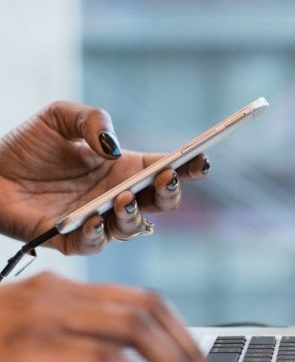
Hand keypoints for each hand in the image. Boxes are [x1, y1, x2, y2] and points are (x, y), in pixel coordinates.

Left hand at [0, 101, 209, 253]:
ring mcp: (98, 220)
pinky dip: (98, 234)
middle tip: (166, 178)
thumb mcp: (61, 116)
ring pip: (133, 228)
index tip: (201, 158)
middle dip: (171, 193)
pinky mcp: (71, 239)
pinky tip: (94, 218)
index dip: (189, 166)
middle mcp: (118, 196)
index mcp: (126, 168)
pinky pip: (94, 244)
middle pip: (162, 203)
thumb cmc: (27, 146)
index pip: (168, 169)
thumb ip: (92, 119)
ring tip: (123, 198)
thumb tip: (113, 147)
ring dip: (134, 215)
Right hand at [0, 272, 217, 361]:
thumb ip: (82, 358)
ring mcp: (41, 317)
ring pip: (135, 328)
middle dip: (187, 349)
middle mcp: (56, 295)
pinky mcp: (28, 349)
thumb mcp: (35, 354)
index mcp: (62, 290)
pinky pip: (103, 361)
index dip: (180, 330)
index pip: (143, 299)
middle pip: (148, 310)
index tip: (200, 361)